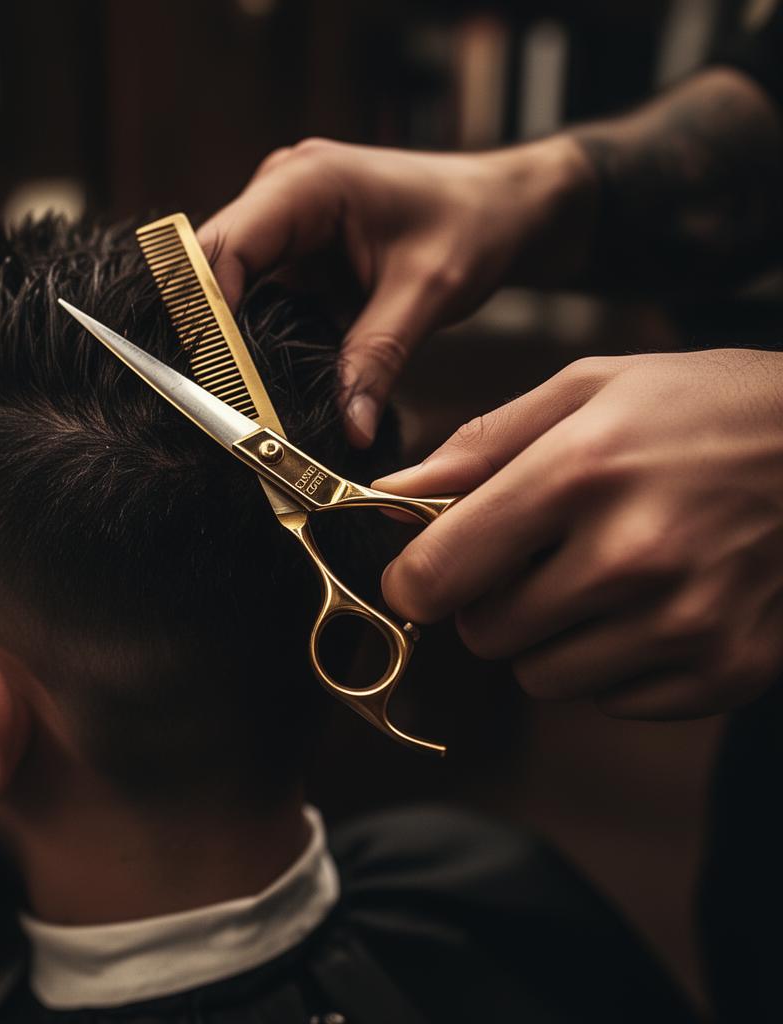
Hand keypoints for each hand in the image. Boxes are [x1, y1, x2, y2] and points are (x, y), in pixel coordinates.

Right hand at [198, 136, 593, 446]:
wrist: (503, 206)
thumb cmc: (473, 225)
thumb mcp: (427, 294)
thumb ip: (378, 359)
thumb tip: (348, 431)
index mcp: (304, 183)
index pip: (219, 248)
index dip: (205, 314)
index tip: (215, 382)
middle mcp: (279, 195)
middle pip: (210, 271)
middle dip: (209, 337)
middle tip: (219, 408)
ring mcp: (281, 225)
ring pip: (226, 291)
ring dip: (230, 345)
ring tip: (238, 405)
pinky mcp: (292, 255)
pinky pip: (255, 301)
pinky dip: (255, 343)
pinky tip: (263, 386)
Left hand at [375, 350, 782, 718]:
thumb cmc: (701, 408)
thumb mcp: (586, 389)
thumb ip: (479, 445)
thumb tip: (394, 492)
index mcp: (581, 473)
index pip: (439, 571)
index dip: (410, 580)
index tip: (418, 574)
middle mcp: (632, 558)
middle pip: (484, 634)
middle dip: (488, 601)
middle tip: (534, 559)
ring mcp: (685, 624)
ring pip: (542, 678)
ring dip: (549, 637)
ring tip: (600, 578)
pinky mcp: (725, 671)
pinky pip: (611, 701)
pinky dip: (612, 663)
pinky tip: (650, 606)